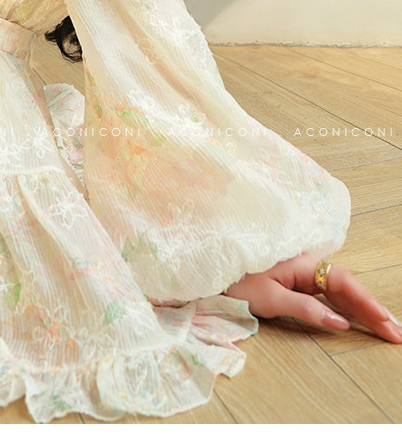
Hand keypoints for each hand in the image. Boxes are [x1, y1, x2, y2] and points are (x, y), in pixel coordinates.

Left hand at [225, 252, 401, 342]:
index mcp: (303, 262)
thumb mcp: (270, 298)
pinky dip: (345, 305)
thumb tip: (341, 324)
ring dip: (362, 308)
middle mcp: (306, 262)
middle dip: (373, 309)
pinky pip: (326, 291)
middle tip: (397, 333)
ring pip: (339, 289)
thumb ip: (306, 310)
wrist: (212, 267)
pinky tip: (357, 318)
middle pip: (347, 286)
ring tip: (386, 328)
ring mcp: (301, 269)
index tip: (388, 323)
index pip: (344, 284)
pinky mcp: (295, 277)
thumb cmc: (236, 280)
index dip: (368, 305)